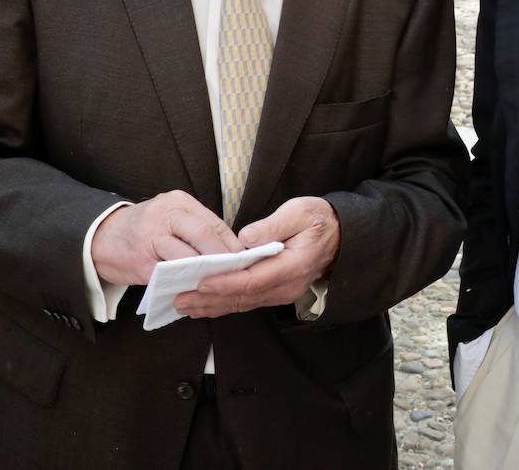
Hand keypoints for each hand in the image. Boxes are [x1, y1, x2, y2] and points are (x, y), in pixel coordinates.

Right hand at [90, 190, 242, 286]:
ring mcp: (151, 238)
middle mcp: (165, 215)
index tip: (246, 259)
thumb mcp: (169, 217)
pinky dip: (185, 283)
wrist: (100, 237)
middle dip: (224, 256)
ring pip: (188, 256)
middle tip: (238, 273)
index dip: (232, 243)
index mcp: (177, 202)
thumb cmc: (144, 230)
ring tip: (221, 283)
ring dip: (207, 272)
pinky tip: (196, 290)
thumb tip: (230, 250)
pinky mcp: (142, 262)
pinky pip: (170, 274)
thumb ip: (196, 228)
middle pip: (204, 234)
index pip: (213, 222)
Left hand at [174, 196, 339, 318]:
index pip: (253, 280)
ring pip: (242, 303)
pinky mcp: (276, 293)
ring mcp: (282, 293)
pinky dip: (224, 303)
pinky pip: (247, 301)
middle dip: (209, 299)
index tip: (200, 282)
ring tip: (184, 305)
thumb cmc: (318, 220)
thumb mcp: (299, 212)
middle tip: (179, 299)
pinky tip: (204, 305)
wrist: (339, 235)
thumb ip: (273, 225)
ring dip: (212, 305)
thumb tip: (245, 238)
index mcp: (293, 266)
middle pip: (243, 297)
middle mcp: (287, 286)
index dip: (225, 283)